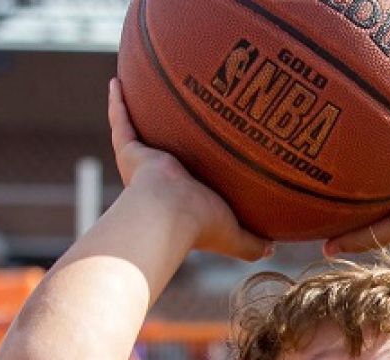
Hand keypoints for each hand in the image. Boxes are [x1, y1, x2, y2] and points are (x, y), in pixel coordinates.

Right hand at [107, 80, 270, 259]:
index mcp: (180, 198)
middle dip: (164, 140)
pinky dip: (117, 103)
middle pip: (161, 154)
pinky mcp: (130, 152)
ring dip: (135, 113)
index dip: (192, 170)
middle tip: (171, 118)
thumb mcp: (233, 233)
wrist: (171, 214)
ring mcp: (141, 164)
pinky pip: (122, 121)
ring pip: (137, 133)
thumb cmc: (202, 224)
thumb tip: (273, 248)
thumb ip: (251, 242)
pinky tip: (117, 82)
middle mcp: (158, 180)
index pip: (187, 181)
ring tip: (137, 89)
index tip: (200, 155)